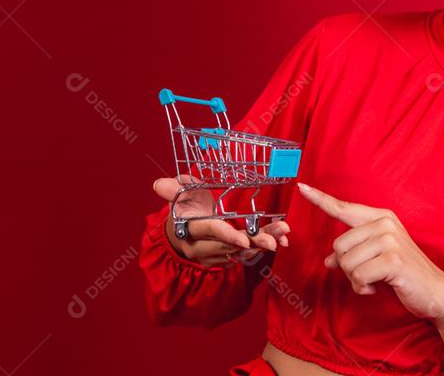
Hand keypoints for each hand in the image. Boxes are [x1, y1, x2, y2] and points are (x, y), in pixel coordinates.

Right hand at [153, 175, 290, 266]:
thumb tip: (159, 184)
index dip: (228, 235)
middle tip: (276, 238)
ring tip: (283, 233)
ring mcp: (214, 256)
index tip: (245, 240)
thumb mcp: (177, 196)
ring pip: (242, 252)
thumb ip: (172, 189)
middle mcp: (202, 247)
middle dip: (255, 242)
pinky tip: (281, 240)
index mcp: (191, 229)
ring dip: (263, 243)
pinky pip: (245, 256)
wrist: (177, 235)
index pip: (211, 232)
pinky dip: (262, 248)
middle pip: (231, 246)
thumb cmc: (181, 209)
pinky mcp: (224, 259)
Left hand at [297, 182, 443, 320]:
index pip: (344, 208)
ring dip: (356, 280)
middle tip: (368, 275)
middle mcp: (384, 223)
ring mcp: (390, 240)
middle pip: (338, 246)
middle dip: (347, 268)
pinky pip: (358, 276)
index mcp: (381, 218)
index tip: (302, 187)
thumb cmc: (404, 274)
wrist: (436, 291)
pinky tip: (378, 287)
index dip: (320, 199)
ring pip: (346, 263)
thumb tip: (328, 260)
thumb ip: (353, 254)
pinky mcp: (393, 259)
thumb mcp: (376, 259)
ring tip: (375, 280)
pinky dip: (364, 288)